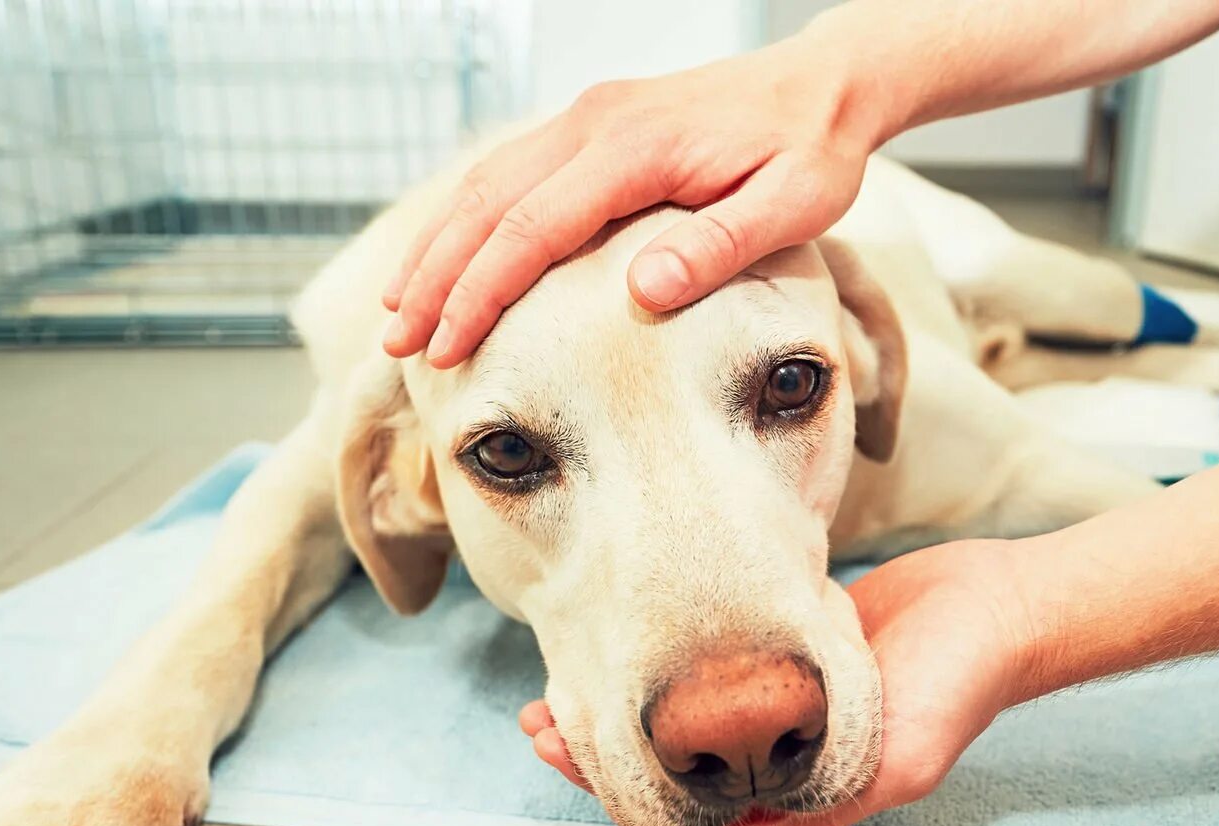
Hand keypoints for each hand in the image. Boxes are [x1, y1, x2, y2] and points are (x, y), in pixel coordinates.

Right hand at [382, 35, 886, 366]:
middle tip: (395, 345)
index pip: (531, 227)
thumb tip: (640, 293)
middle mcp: (594, 122)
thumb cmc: (812, 151)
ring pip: (484, 183)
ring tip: (399, 311)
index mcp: (634, 147)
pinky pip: (508, 172)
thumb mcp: (791, 206)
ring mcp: (586, 118)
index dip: (480, 292)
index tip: (446, 348)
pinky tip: (445, 258)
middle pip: (486, 203)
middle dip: (434, 277)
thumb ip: (716, 248)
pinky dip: (465, 219)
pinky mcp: (589, 126)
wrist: (823, 84)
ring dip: (436, 247)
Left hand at [519, 539, 1045, 825]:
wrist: (997, 607)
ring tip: (565, 682)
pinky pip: (710, 657)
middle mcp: (779, 742)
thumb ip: (819, 807)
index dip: (619, 781)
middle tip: (542, 719)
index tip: (563, 750)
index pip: (689, 797)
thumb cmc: (955, 687)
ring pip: (678, 705)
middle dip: (601, 740)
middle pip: (669, 753)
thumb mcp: (895, 764)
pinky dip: (664, 656)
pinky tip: (626, 640)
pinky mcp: (783, 641)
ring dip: (623, 698)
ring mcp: (777, 692)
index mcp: (797, 782)